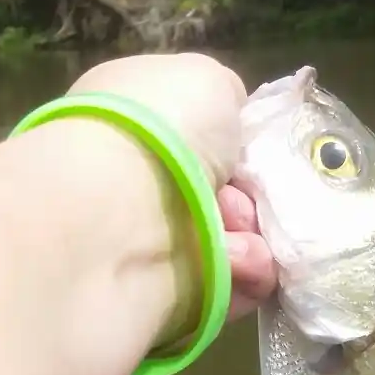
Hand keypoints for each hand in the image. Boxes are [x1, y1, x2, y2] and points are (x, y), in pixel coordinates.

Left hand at [67, 53, 276, 320]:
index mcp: (138, 125)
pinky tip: (232, 260)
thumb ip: (225, 99)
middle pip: (232, 194)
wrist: (123, 216)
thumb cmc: (162, 131)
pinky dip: (247, 271)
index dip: (238, 145)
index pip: (203, 140)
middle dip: (252, 195)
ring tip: (233, 231)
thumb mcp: (206, 79)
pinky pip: (241, 283)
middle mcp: (143, 183)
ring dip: (251, 233)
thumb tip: (225, 119)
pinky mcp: (177, 296)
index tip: (250, 152)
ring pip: (243, 240)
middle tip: (241, 195)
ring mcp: (156, 243)